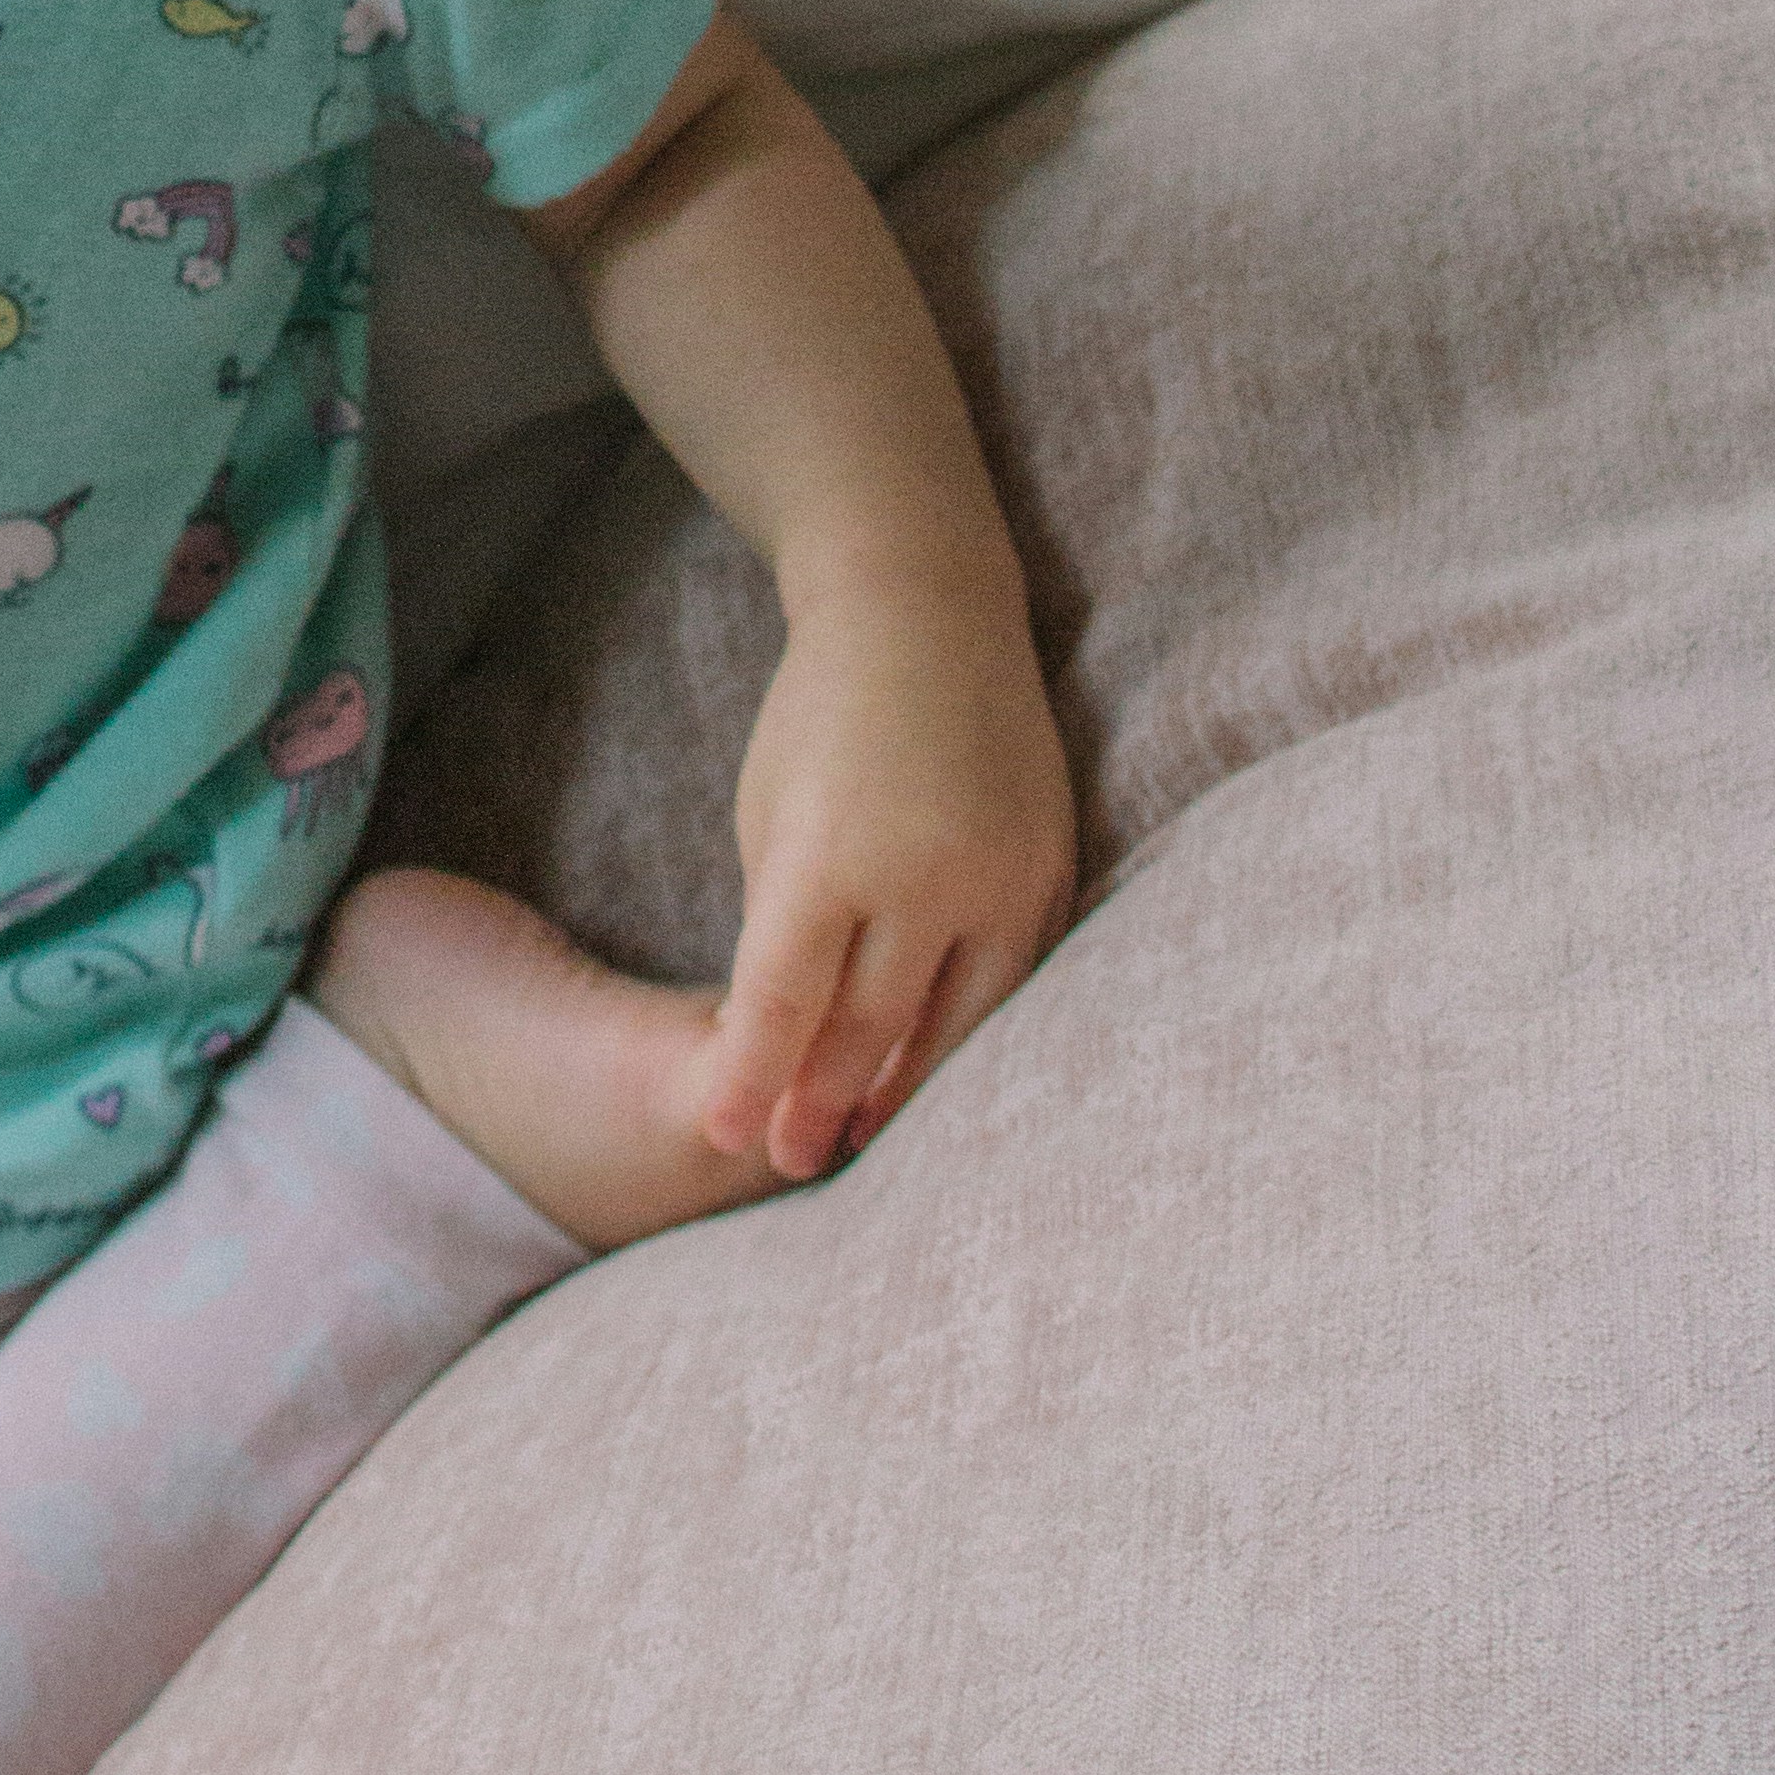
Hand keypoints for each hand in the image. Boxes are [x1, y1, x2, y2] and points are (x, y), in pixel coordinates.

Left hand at [695, 590, 1076, 1184]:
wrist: (926, 614)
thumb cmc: (820, 718)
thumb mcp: (769, 811)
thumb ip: (783, 925)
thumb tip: (784, 1041)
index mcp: (828, 852)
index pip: (782, 1000)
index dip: (753, 1077)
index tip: (724, 1134)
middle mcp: (922, 872)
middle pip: (869, 1027)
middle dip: (823, 1103)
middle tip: (790, 1161)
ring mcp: (1000, 874)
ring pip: (957, 1023)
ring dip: (904, 1092)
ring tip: (858, 1140)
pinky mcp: (1050, 869)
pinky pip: (1015, 981)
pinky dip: (972, 1035)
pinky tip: (940, 1072)